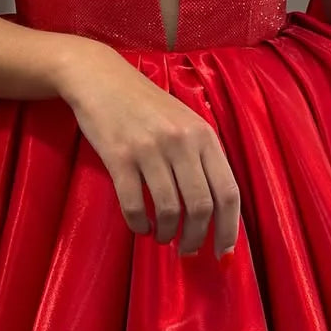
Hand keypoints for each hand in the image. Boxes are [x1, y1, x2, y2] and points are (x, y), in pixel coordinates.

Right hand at [54, 39, 240, 259]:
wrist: (101, 78)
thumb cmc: (147, 105)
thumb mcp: (185, 122)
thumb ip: (202, 158)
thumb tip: (215, 210)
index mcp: (204, 136)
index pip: (228, 191)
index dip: (229, 228)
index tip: (224, 251)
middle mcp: (181, 142)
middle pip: (201, 206)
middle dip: (196, 237)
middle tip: (187, 250)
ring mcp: (150, 149)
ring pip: (169, 209)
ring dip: (167, 233)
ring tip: (162, 237)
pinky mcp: (119, 157)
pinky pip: (134, 204)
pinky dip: (140, 224)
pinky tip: (141, 226)